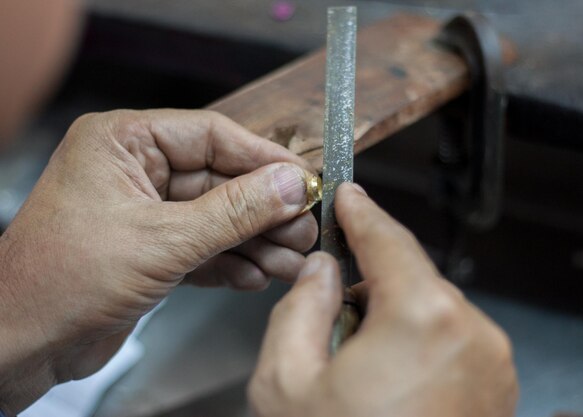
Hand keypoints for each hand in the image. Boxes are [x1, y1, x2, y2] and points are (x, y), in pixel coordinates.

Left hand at [0, 109, 317, 413]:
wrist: (23, 343)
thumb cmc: (64, 279)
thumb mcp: (163, 240)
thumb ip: (234, 212)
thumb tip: (290, 185)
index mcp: (124, 143)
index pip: (212, 136)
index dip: (263, 159)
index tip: (304, 179)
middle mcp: (135, 171)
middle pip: (220, 180)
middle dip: (265, 209)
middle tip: (304, 227)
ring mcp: (145, 211)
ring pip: (217, 217)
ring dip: (256, 241)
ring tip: (292, 260)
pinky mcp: (151, 249)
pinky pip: (203, 246)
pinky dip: (232, 262)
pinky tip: (258, 275)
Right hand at [249, 183, 517, 416]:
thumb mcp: (287, 380)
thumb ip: (300, 307)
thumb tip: (321, 272)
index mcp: (421, 318)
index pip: (387, 239)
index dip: (361, 212)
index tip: (348, 196)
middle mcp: (471, 334)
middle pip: (410, 276)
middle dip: (370, 281)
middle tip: (330, 308)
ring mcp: (492, 364)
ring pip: (431, 308)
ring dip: (392, 317)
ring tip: (355, 365)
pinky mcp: (497, 389)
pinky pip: (451, 339)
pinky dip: (417, 342)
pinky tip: (385, 381)